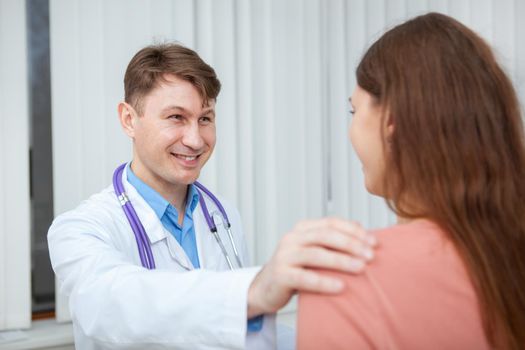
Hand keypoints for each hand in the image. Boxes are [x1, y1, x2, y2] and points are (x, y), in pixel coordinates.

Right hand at [247, 217, 375, 317]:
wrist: (265, 289)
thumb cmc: (295, 270)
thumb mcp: (312, 251)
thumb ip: (332, 241)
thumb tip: (361, 227)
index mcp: (302, 229)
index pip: (331, 223)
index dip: (354, 231)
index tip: (374, 243)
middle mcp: (292, 238)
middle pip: (325, 235)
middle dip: (351, 244)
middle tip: (371, 256)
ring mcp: (284, 256)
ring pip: (316, 254)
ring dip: (341, 261)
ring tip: (361, 268)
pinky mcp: (280, 275)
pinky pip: (305, 277)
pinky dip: (324, 282)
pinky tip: (341, 286)